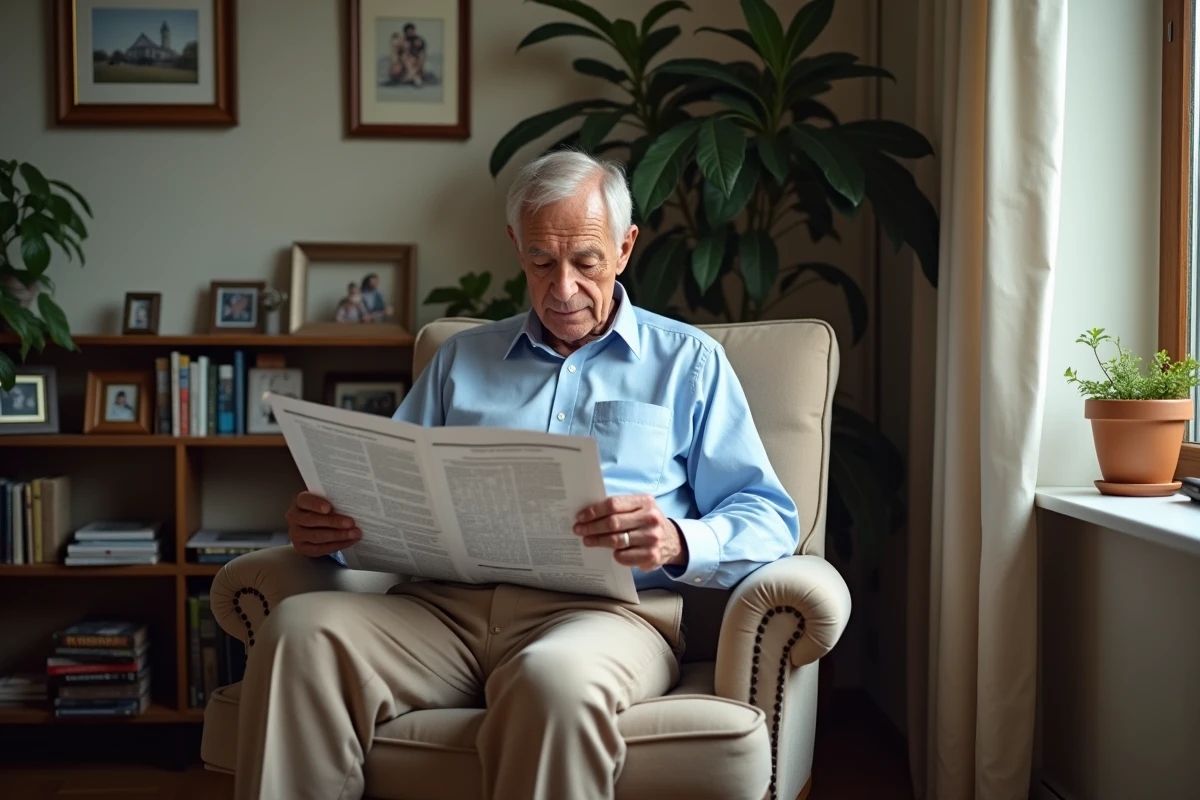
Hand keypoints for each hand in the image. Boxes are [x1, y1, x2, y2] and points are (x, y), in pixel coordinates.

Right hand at [285, 492, 360, 556]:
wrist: (313, 526)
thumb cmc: (322, 510)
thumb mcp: (325, 501)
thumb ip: (333, 502)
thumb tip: (351, 506)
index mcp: (299, 502)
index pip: (305, 501)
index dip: (316, 504)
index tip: (329, 507)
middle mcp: (294, 517)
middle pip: (312, 520)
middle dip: (333, 522)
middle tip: (351, 523)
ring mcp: (296, 534)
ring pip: (316, 536)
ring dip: (338, 535)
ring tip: (354, 534)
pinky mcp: (302, 548)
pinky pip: (320, 548)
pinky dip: (337, 545)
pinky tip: (349, 541)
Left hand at [573, 494, 687, 571]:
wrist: (672, 541)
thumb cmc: (646, 522)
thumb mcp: (639, 508)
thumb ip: (619, 508)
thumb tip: (588, 513)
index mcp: (645, 501)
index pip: (614, 504)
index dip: (594, 511)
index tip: (580, 517)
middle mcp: (651, 518)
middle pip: (613, 522)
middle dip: (591, 527)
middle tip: (578, 530)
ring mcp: (652, 538)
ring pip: (616, 541)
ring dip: (598, 541)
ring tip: (587, 540)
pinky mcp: (651, 555)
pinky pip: (623, 556)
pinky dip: (613, 555)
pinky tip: (609, 552)